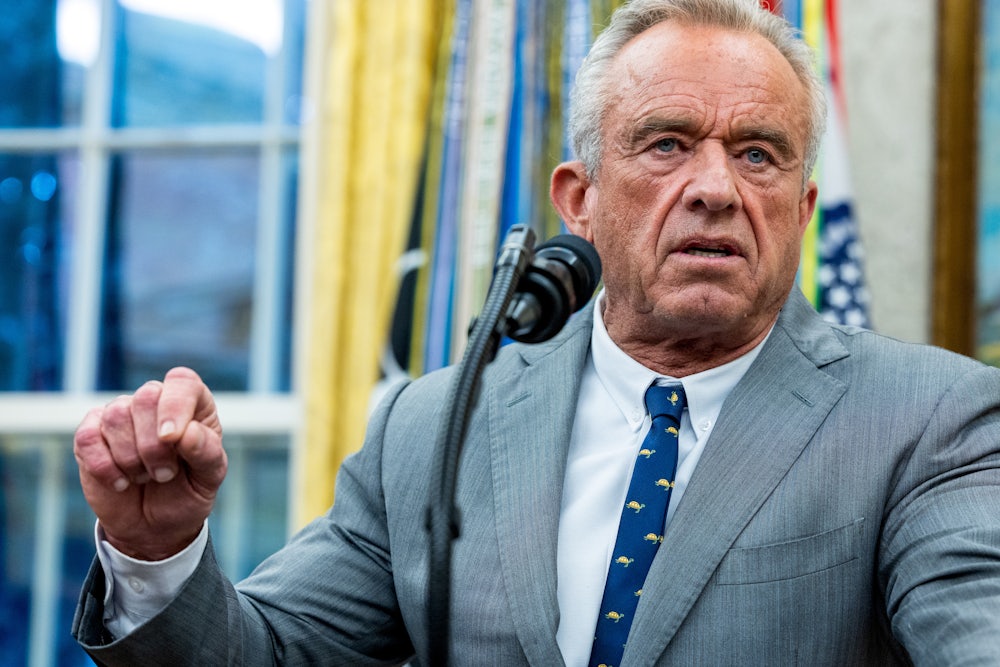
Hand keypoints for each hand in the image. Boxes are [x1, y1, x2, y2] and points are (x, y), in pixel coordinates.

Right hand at [74, 367, 227, 560]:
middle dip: (154, 445)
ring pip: (116, 416)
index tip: (172, 439)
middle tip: (166, 474)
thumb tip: (186, 432)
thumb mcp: (209, 477)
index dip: (175, 406)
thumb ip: (206, 452)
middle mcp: (156, 401)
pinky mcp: (90, 434)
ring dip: (131, 459)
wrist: (155, 525)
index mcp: (192, 404)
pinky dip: (104, 467)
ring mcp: (120, 415)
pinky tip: (121, 483)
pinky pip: (87, 437)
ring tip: (145, 477)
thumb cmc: (188, 492)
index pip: (182, 382)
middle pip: (146, 398)